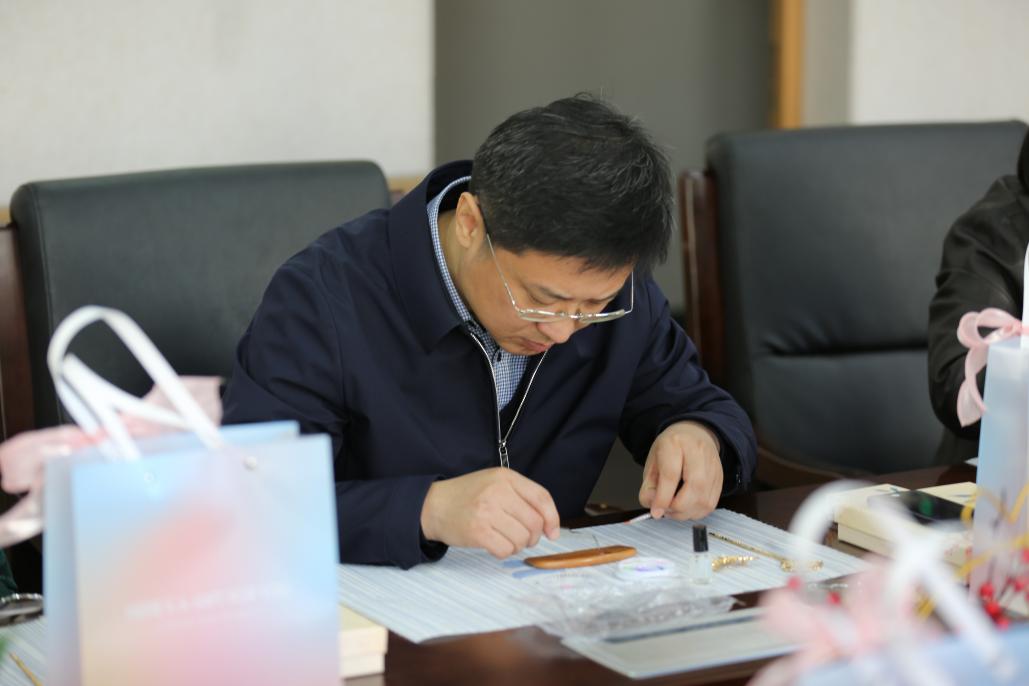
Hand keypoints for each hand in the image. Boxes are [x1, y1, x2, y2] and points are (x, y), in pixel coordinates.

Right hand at [420, 467, 560, 557]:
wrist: (434, 505)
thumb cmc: (469, 496)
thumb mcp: (495, 483)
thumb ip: (522, 497)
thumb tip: (550, 526)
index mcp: (505, 477)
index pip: (541, 498)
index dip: (552, 518)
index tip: (552, 532)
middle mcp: (498, 492)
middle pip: (534, 522)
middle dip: (533, 536)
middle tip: (522, 538)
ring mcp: (487, 512)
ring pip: (521, 539)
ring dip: (517, 545)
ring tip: (505, 539)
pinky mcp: (478, 532)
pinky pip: (505, 550)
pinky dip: (504, 552)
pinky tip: (495, 544)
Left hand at [638, 421, 722, 519]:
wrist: (694, 434)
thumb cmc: (671, 449)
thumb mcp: (652, 462)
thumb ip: (649, 487)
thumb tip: (654, 507)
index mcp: (675, 443)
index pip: (671, 474)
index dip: (663, 497)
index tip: (656, 511)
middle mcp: (698, 452)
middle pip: (694, 487)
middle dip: (677, 507)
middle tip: (665, 509)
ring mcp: (713, 466)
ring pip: (704, 499)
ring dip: (686, 512)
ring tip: (674, 508)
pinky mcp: (720, 479)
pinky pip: (710, 504)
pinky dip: (696, 512)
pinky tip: (686, 508)